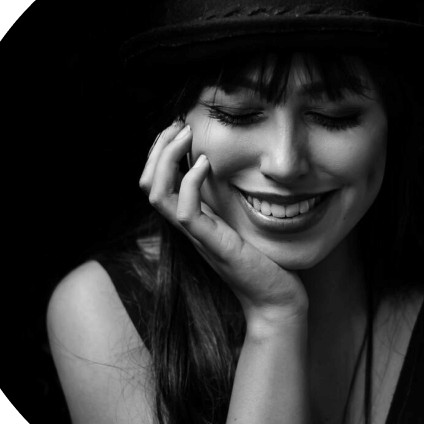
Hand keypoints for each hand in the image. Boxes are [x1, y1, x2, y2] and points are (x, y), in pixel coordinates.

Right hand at [140, 122, 308, 324]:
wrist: (275, 299)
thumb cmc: (264, 260)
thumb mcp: (243, 219)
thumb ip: (231, 200)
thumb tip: (234, 170)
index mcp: (192, 218)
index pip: (156, 182)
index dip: (159, 152)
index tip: (178, 128)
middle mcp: (188, 226)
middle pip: (148, 185)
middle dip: (157, 149)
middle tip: (178, 124)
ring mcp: (197, 236)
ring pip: (157, 195)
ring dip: (166, 158)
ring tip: (185, 135)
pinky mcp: (212, 244)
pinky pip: (186, 212)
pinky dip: (190, 182)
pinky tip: (205, 163)